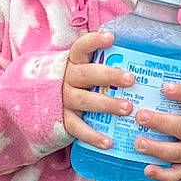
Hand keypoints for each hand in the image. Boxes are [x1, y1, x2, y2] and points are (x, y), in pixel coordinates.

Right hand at [61, 30, 132, 149]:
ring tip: (128, 108)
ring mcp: (64, 99)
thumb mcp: (84, 68)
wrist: (38, 101)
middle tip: (131, 79)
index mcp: (74, 62)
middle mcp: (67, 78)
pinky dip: (93, 136)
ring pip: (85, 100)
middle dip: (109, 76)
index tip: (111, 38)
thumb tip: (142, 52)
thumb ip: (104, 61)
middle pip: (87, 74)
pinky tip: (109, 142)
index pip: (81, 47)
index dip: (95, 41)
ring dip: (107, 105)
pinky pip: (78, 128)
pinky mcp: (62, 120)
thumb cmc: (77, 82)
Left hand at [133, 81, 180, 180]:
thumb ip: (175, 94)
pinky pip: (177, 175)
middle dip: (161, 122)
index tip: (165, 87)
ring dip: (158, 148)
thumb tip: (144, 70)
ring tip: (138, 143)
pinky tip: (147, 170)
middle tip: (140, 116)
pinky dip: (163, 174)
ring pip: (179, 152)